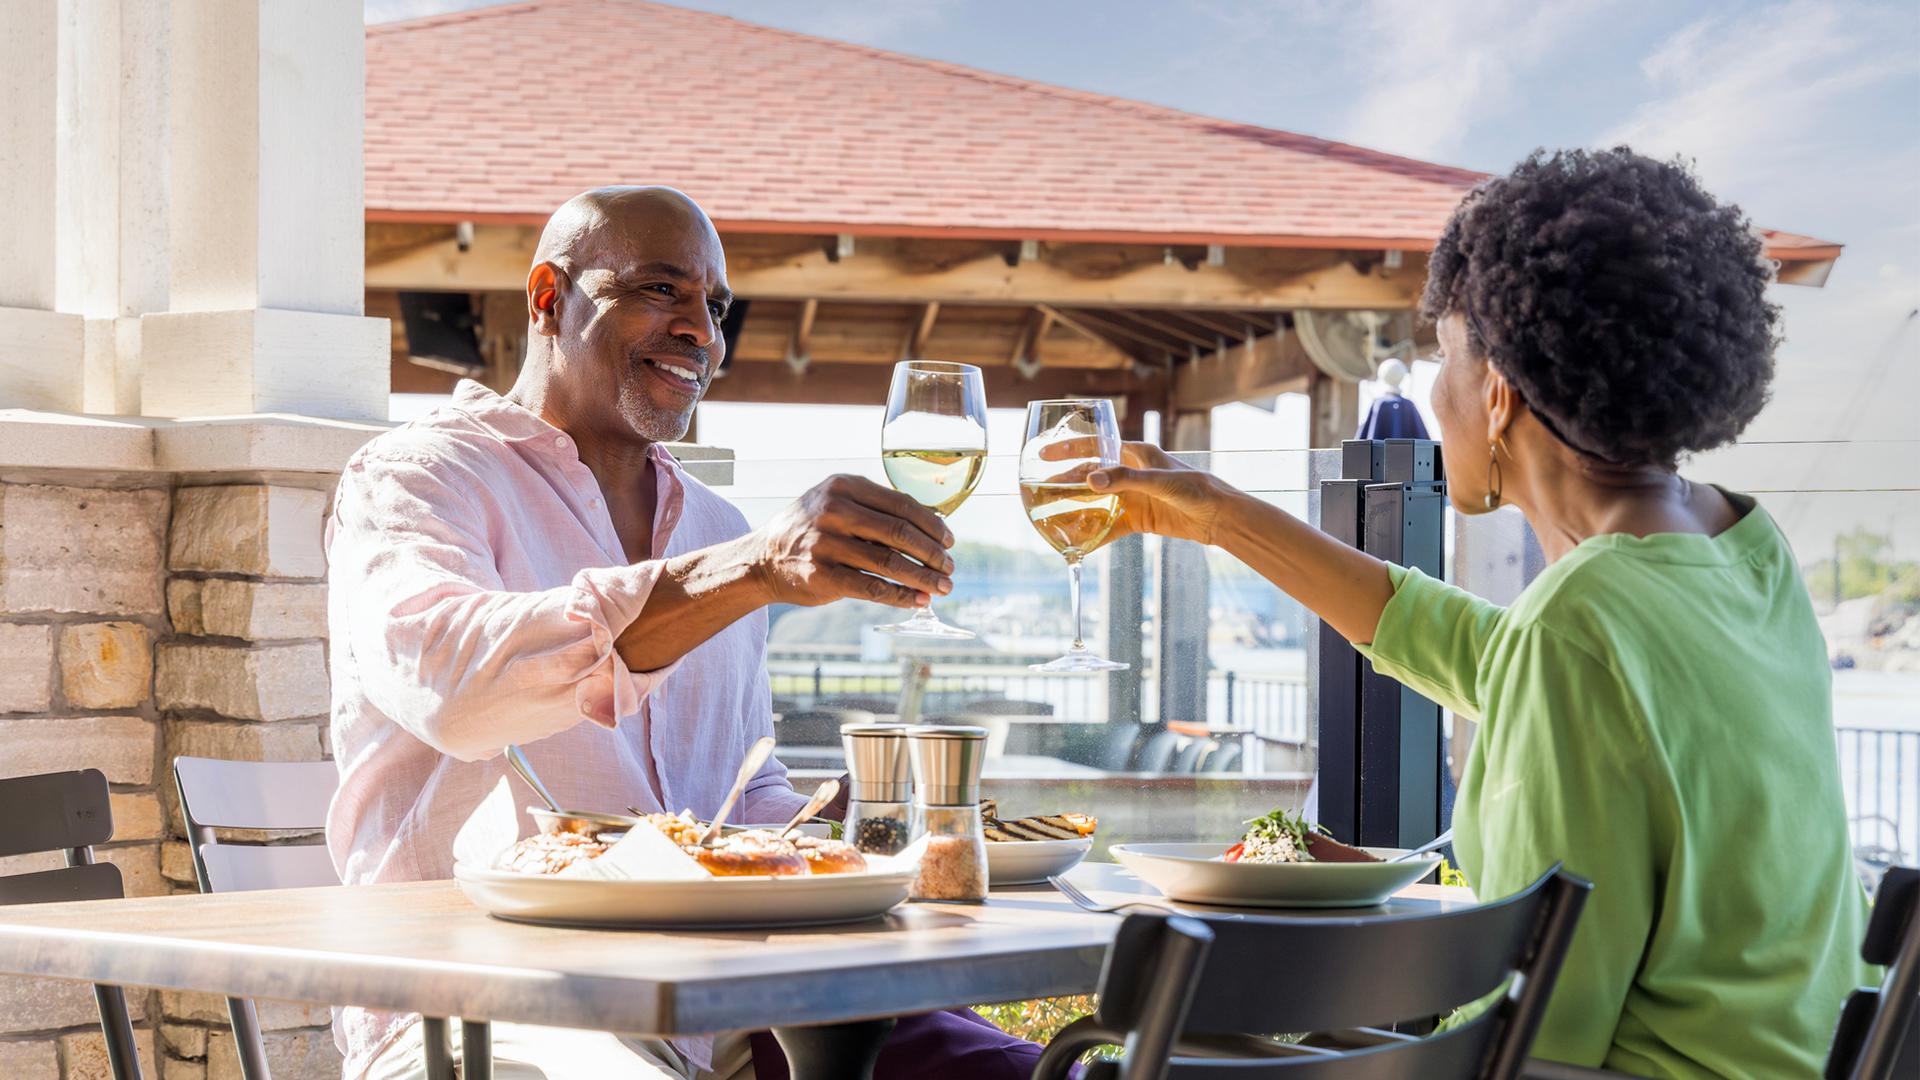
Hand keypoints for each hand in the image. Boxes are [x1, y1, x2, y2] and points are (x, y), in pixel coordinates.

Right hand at [748, 475, 954, 607]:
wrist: (762, 559)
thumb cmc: (810, 531)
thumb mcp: (835, 503)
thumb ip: (874, 508)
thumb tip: (931, 527)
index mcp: (843, 486)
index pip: (902, 504)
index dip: (932, 525)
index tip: (949, 541)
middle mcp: (834, 510)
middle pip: (901, 533)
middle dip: (933, 554)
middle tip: (950, 568)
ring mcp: (826, 543)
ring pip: (890, 562)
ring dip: (923, 578)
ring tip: (942, 588)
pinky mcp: (823, 576)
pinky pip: (873, 587)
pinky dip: (901, 596)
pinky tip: (918, 601)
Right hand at [1041, 440, 1227, 547]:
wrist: (1219, 517)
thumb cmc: (1195, 488)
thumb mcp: (1159, 481)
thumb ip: (1125, 479)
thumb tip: (1091, 481)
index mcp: (1135, 453)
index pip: (1095, 447)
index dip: (1068, 449)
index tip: (1044, 455)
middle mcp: (1130, 473)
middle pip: (1090, 477)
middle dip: (1066, 483)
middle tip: (1040, 491)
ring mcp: (1133, 497)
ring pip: (1097, 502)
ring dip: (1077, 509)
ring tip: (1051, 517)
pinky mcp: (1139, 519)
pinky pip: (1111, 527)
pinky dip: (1096, 535)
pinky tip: (1080, 544)